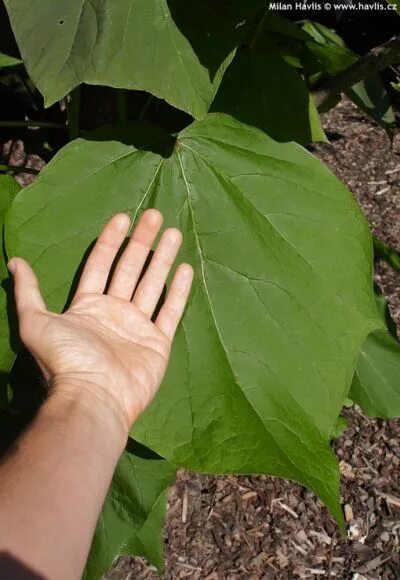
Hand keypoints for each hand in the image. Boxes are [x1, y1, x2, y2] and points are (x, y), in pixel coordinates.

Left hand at [8, 210, 192, 432]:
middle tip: (153, 214)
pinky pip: (170, 312)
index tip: (122, 217)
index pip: (101, 265)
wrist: (93, 397)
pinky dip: (178, 291)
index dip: (110, 241)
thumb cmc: (65, 360)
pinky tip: (184, 269)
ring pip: (153, 285)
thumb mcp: (36, 323)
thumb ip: (28, 292)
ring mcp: (138, 327)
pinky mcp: (158, 342)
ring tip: (173, 232)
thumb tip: (15, 262)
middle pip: (130, 269)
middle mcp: (114, 312)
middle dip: (141, 242)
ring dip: (162, 258)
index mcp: (88, 306)